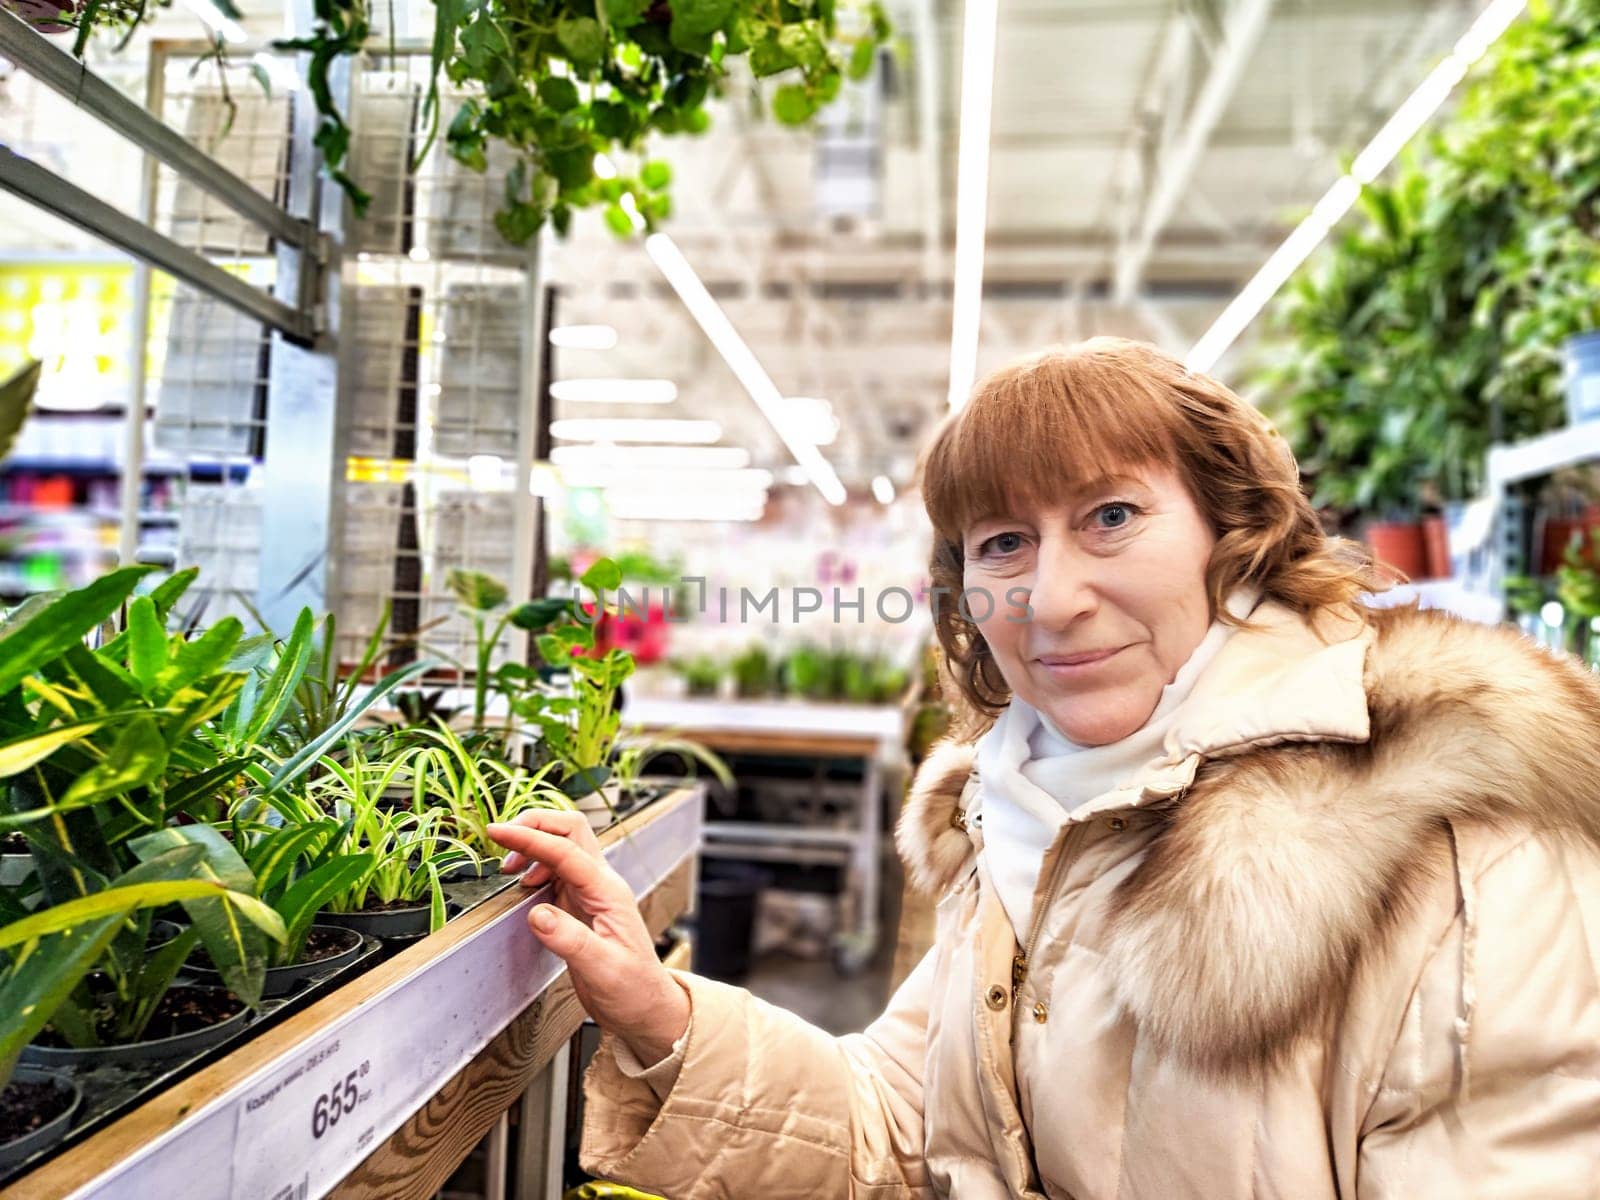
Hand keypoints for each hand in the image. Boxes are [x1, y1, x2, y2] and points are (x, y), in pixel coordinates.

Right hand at [487, 811, 689, 1065]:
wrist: (645, 1007)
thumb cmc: (633, 989)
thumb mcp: (602, 970)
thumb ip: (570, 940)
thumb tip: (537, 914)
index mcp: (608, 892)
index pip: (566, 851)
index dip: (529, 839)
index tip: (498, 832)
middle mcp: (601, 884)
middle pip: (570, 830)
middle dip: (535, 825)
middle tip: (501, 839)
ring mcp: (592, 892)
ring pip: (563, 846)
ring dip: (534, 845)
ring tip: (509, 868)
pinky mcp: (581, 904)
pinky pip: (557, 870)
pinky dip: (536, 866)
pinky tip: (524, 884)